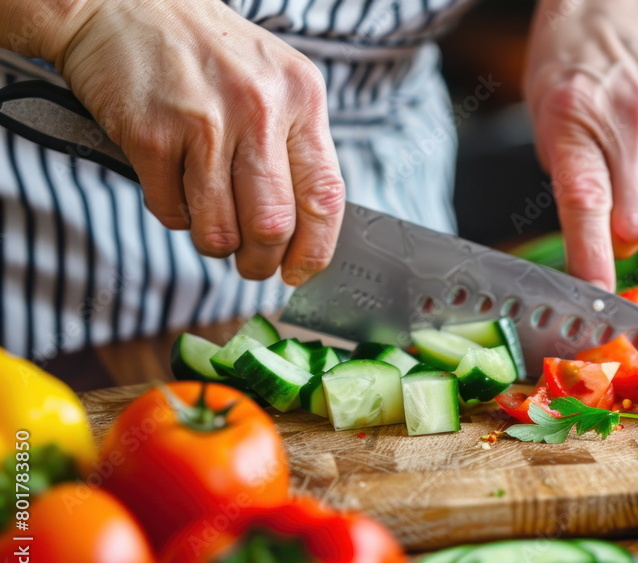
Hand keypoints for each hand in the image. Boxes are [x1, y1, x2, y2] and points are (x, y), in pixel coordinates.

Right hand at [53, 0, 344, 284]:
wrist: (122, 4)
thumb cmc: (207, 51)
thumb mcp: (274, 81)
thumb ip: (295, 146)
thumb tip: (307, 228)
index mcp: (300, 98)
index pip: (325, 196)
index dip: (315, 249)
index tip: (300, 271)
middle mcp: (258, 109)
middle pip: (272, 225)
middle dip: (261, 262)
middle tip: (251, 264)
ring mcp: (203, 123)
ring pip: (219, 230)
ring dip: (216, 245)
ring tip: (211, 225)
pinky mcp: (151, 136)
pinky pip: (171, 213)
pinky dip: (173, 215)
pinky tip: (173, 185)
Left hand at [524, 0, 637, 290]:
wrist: (607, 11)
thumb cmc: (567, 77)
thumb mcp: (546, 129)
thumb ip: (573, 190)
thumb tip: (599, 259)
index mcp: (573, 123)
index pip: (587, 205)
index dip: (592, 261)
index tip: (596, 299)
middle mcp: (629, 118)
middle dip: (621, 242)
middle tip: (607, 219)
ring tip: (633, 178)